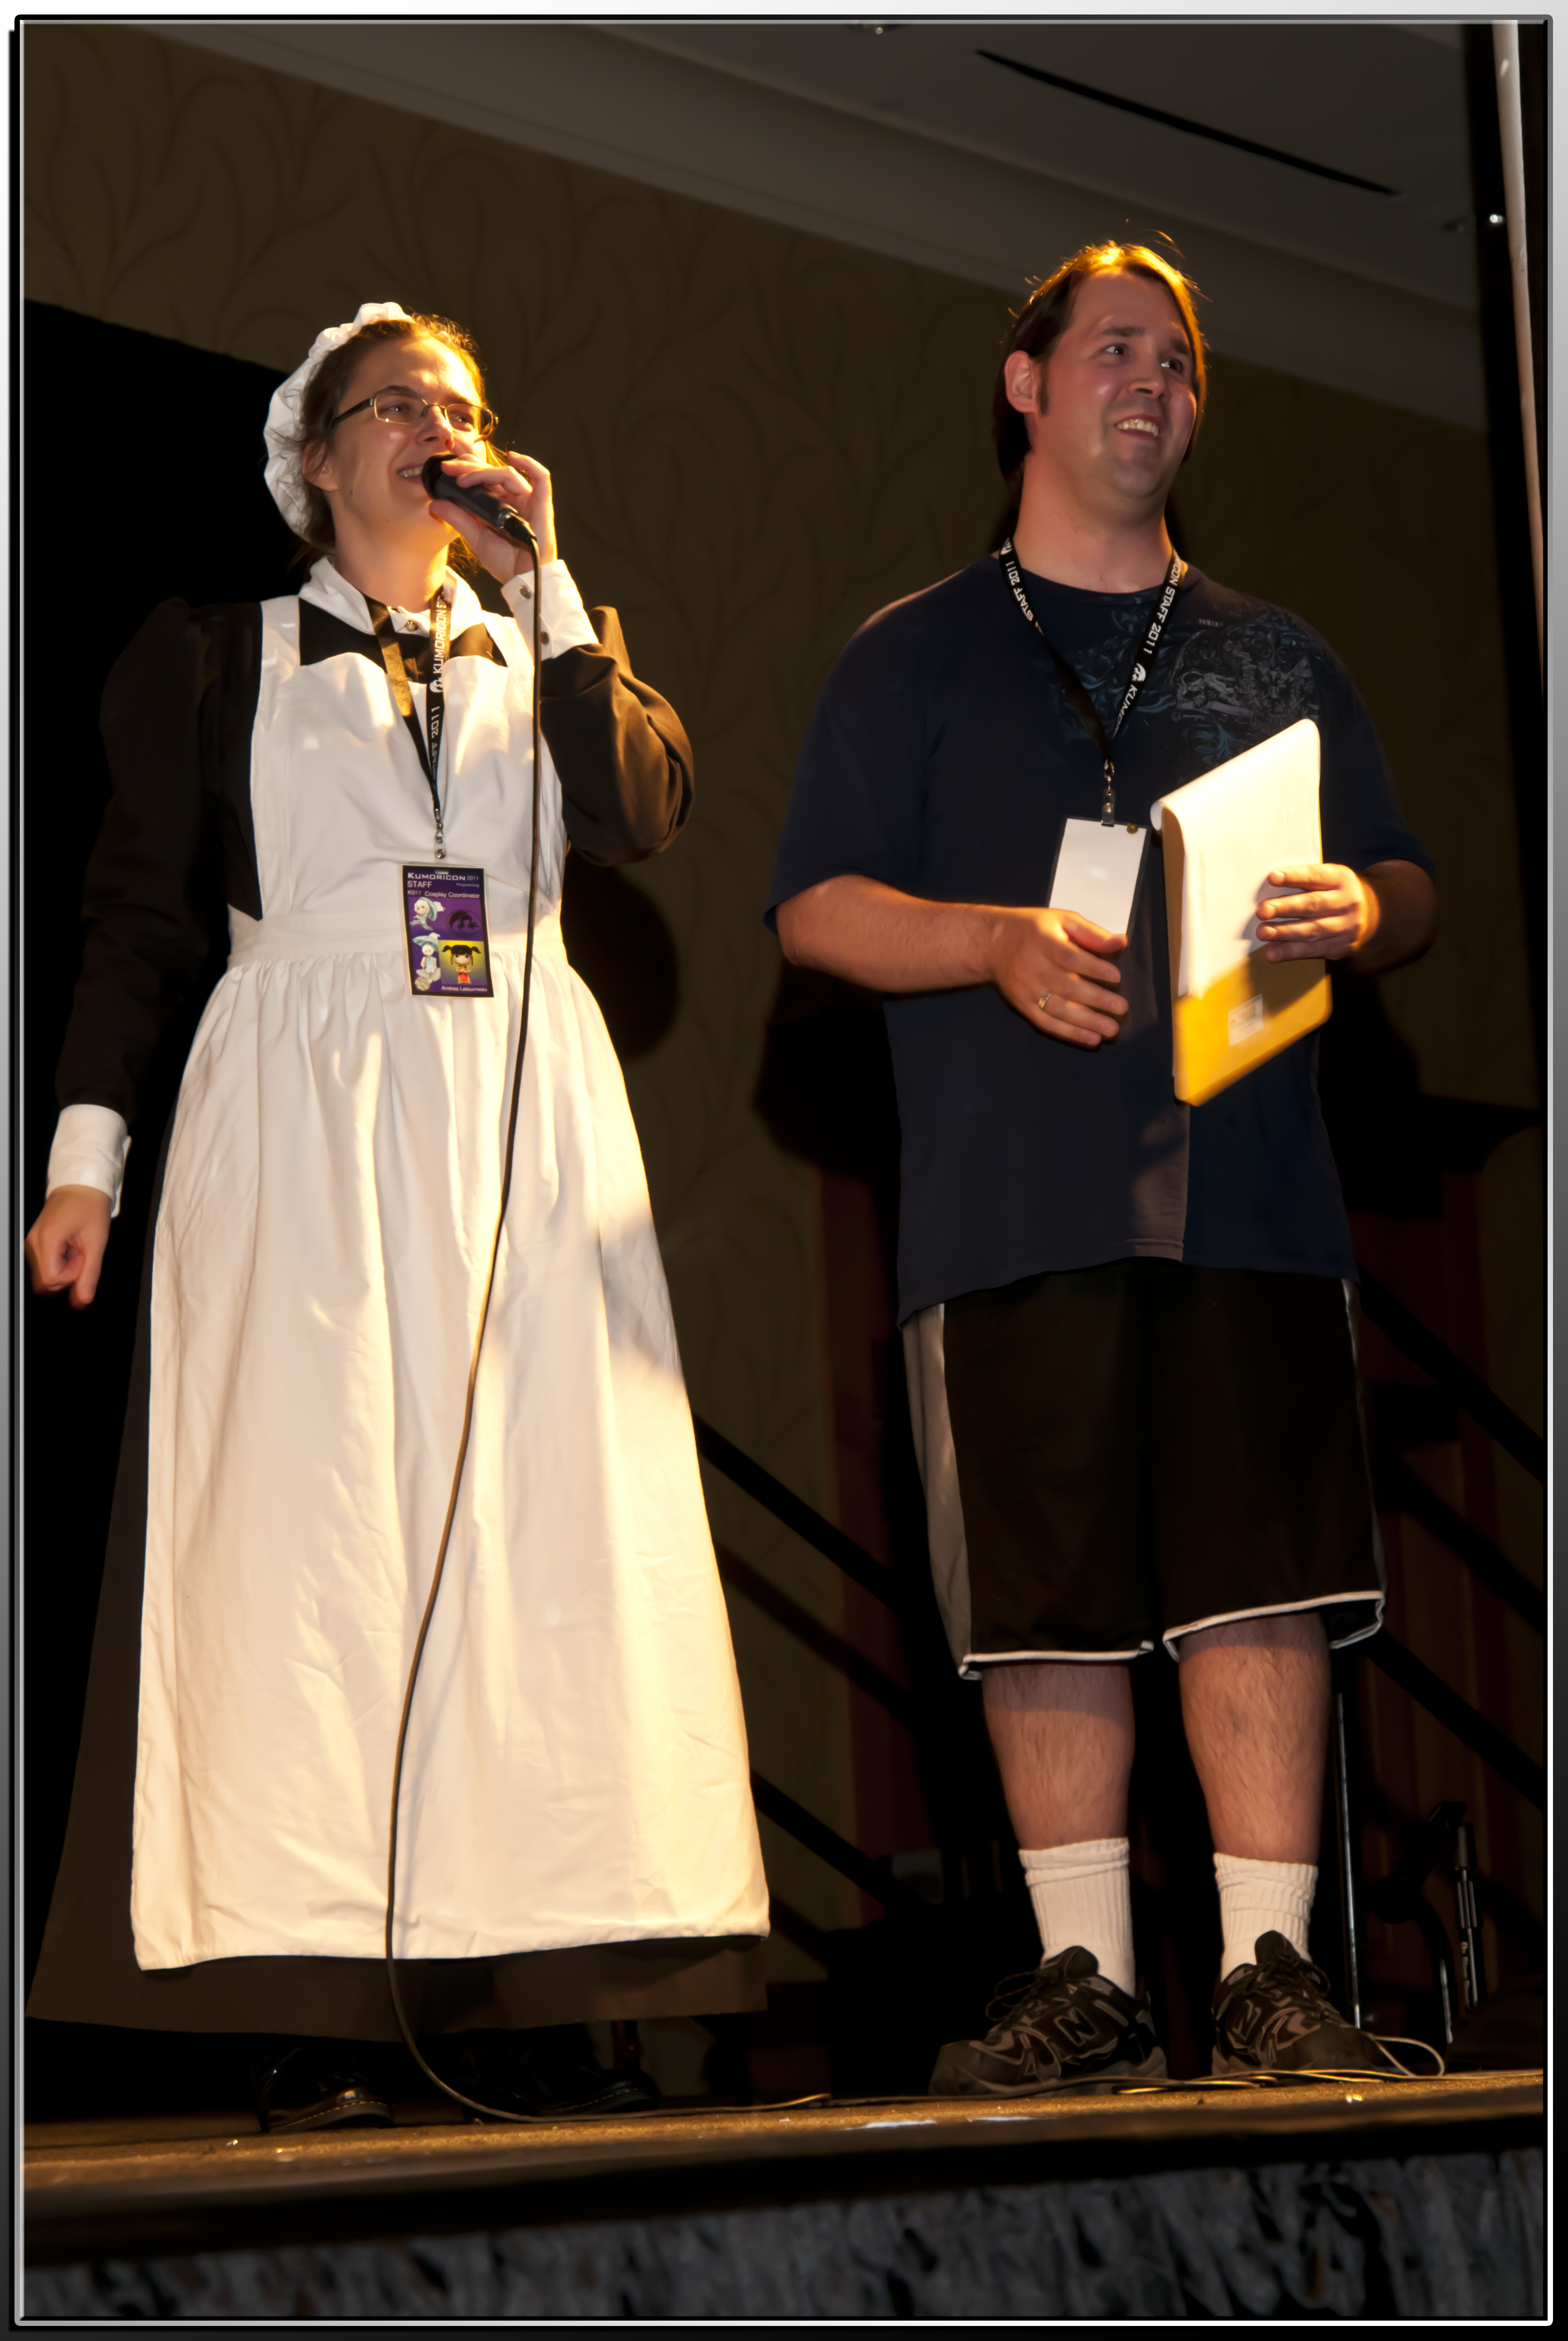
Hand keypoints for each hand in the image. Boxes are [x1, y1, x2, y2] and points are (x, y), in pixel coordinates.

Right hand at [25, 1185, 111, 1308]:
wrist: (82, 1187)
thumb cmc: (90, 1207)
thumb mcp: (96, 1242)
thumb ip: (90, 1274)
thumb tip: (84, 1300)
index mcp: (47, 1240)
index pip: (51, 1280)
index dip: (71, 1276)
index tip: (83, 1259)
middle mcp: (34, 1242)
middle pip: (45, 1281)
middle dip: (66, 1275)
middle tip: (80, 1254)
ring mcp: (33, 1242)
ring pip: (45, 1274)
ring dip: (64, 1267)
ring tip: (76, 1248)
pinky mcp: (36, 1242)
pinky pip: (46, 1263)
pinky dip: (60, 1261)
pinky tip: (69, 1246)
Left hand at [427, 449, 557, 582]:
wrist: (523, 580)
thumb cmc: (506, 562)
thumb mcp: (476, 537)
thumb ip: (458, 519)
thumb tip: (434, 504)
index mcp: (500, 505)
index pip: (483, 478)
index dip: (465, 469)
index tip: (445, 471)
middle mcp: (514, 499)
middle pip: (492, 472)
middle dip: (468, 467)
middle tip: (448, 468)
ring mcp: (528, 501)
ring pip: (508, 474)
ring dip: (485, 472)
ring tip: (464, 480)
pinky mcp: (542, 505)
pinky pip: (541, 478)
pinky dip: (529, 464)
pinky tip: (513, 458)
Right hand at [986, 906, 1129, 1047]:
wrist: (990, 945)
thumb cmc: (1032, 930)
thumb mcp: (1061, 920)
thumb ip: (1091, 933)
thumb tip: (1121, 942)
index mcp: (1044, 943)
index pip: (1070, 958)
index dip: (1093, 968)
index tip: (1116, 977)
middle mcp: (1034, 969)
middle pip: (1067, 987)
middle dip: (1096, 1000)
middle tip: (1121, 1008)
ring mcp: (1027, 991)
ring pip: (1059, 1009)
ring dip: (1087, 1022)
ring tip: (1110, 1030)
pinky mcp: (1023, 1006)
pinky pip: (1047, 1023)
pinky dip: (1070, 1033)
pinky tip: (1091, 1038)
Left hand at [1256, 864, 1374, 962]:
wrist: (1374, 913)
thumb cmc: (1337, 893)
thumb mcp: (1331, 879)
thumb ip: (1306, 881)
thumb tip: (1270, 885)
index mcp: (1341, 879)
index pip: (1315, 876)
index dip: (1294, 876)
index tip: (1272, 877)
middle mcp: (1347, 902)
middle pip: (1313, 905)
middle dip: (1285, 908)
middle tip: (1262, 910)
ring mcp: (1346, 926)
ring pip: (1312, 930)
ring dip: (1285, 932)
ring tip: (1263, 932)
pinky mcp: (1341, 946)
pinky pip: (1313, 950)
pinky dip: (1291, 952)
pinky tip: (1273, 954)